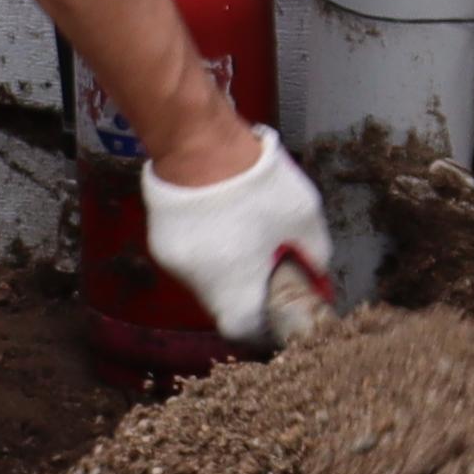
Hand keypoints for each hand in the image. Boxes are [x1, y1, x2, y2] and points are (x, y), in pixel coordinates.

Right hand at [139, 121, 336, 347]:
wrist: (200, 143)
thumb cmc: (258, 185)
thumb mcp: (306, 220)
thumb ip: (313, 257)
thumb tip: (313, 276)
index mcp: (234, 289)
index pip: (245, 329)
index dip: (265, 323)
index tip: (279, 306)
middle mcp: (198, 285)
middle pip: (224, 305)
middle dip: (246, 291)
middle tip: (267, 265)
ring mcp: (174, 263)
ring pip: (206, 281)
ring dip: (226, 269)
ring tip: (243, 236)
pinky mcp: (160, 242)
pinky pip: (191, 258)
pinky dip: (207, 249)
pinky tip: (220, 222)